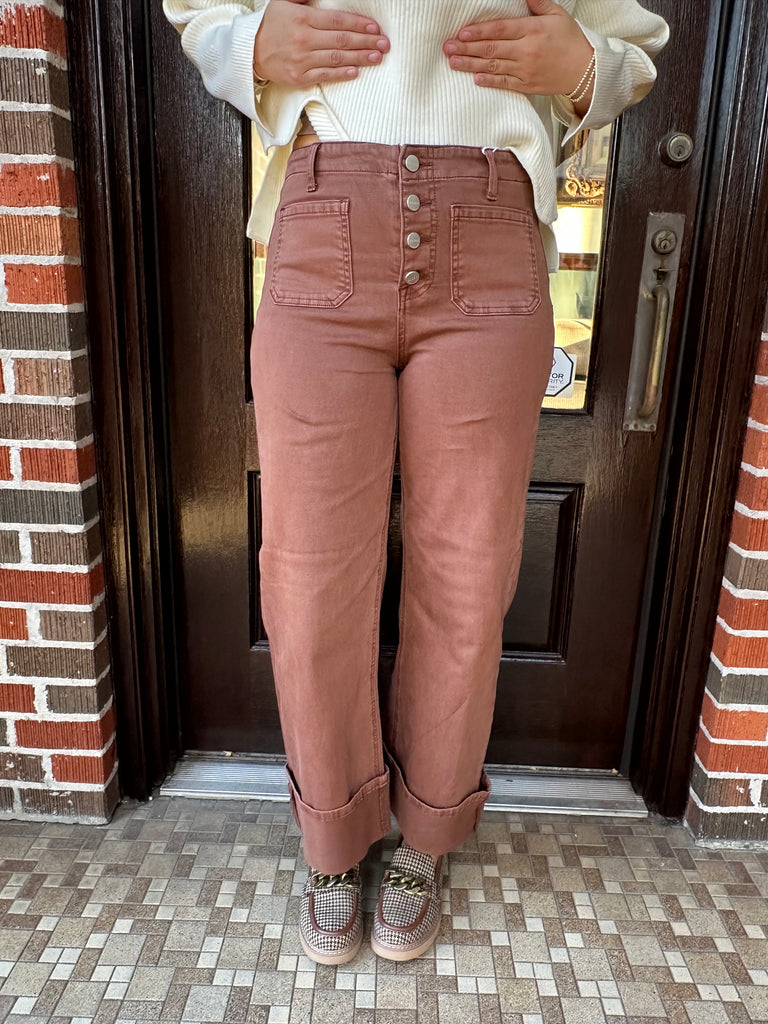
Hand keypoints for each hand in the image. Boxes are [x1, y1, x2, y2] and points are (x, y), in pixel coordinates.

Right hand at [253, 0, 389, 85]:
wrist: (248, 52)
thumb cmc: (268, 25)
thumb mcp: (283, 2)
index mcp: (302, 18)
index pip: (338, 21)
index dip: (359, 24)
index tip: (375, 28)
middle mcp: (304, 40)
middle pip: (342, 41)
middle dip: (366, 42)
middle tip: (384, 44)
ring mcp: (302, 60)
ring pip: (336, 59)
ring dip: (360, 58)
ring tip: (377, 57)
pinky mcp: (299, 77)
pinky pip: (324, 75)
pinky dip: (341, 73)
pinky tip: (356, 71)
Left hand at [443, 0, 594, 112]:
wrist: (585, 71)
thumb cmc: (570, 40)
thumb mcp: (556, 14)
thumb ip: (537, 2)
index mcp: (532, 30)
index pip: (500, 30)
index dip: (479, 31)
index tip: (462, 32)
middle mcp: (526, 51)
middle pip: (491, 49)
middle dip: (467, 48)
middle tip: (448, 47)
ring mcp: (525, 70)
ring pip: (493, 67)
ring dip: (470, 65)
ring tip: (453, 62)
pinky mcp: (526, 85)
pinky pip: (504, 83)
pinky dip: (489, 81)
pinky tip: (474, 78)